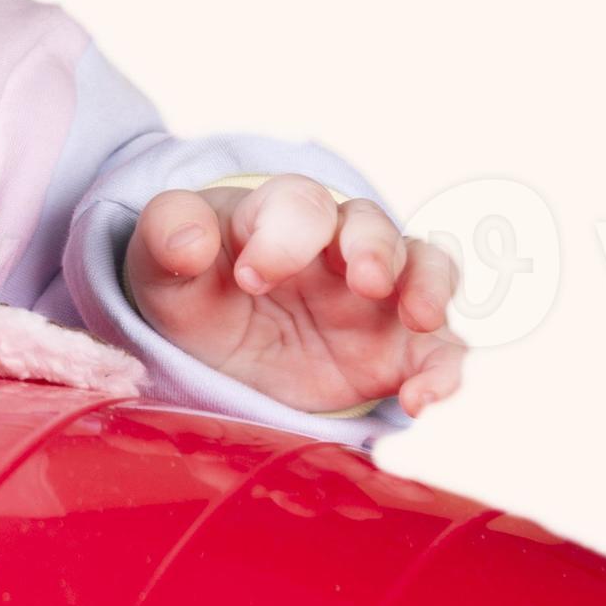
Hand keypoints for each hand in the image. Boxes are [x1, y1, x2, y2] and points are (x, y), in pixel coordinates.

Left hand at [125, 174, 465, 417]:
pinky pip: (442, 353)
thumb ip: (167, 237)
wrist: (218, 356)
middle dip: (375, 247)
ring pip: (426, 268)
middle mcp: (338, 248)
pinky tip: (421, 401)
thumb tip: (189, 241)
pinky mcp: (399, 351)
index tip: (251, 278)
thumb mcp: (161, 266)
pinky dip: (445, 373)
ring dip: (430, 286)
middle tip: (364, 280)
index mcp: (279, 217)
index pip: (298, 204)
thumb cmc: (195, 292)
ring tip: (420, 317)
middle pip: (373, 224)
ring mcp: (377, 297)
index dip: (284, 235)